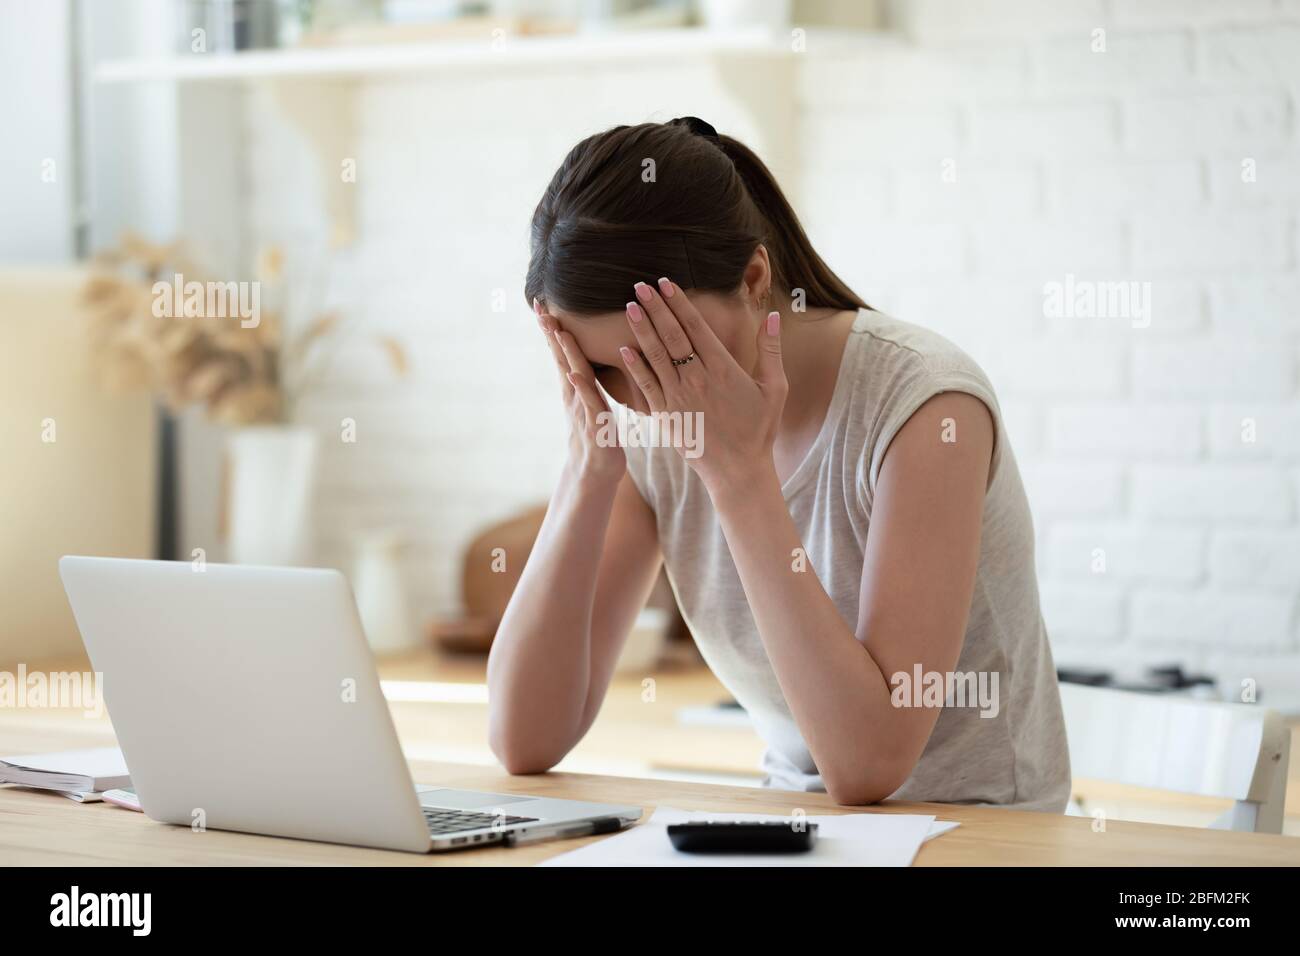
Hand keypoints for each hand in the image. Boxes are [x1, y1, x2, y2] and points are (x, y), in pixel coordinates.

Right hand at [535, 298, 625, 486]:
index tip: (542, 303)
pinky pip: (589, 404)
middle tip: (540, 307)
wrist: (595, 473)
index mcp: (577, 387)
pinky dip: (582, 388)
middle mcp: (575, 395)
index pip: (563, 352)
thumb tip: (581, 359)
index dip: (553, 328)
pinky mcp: (595, 426)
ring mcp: (582, 409)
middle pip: (561, 358)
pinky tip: (574, 375)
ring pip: (573, 376)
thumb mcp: (592, 403)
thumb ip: (587, 380)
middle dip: (551, 333)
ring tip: (558, 331)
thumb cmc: (598, 436)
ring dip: (565, 353)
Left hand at [618, 278, 785, 496]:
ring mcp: (679, 397)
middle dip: (655, 308)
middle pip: (671, 335)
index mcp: (723, 368)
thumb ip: (771, 350)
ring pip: (656, 356)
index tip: (665, 283)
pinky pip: (647, 387)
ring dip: (641, 329)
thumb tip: (773, 316)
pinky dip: (635, 367)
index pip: (695, 327)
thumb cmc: (759, 428)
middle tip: (640, 285)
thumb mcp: (775, 388)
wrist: (738, 470)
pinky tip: (624, 349)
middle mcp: (698, 379)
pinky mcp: (667, 416)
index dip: (679, 302)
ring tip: (629, 306)